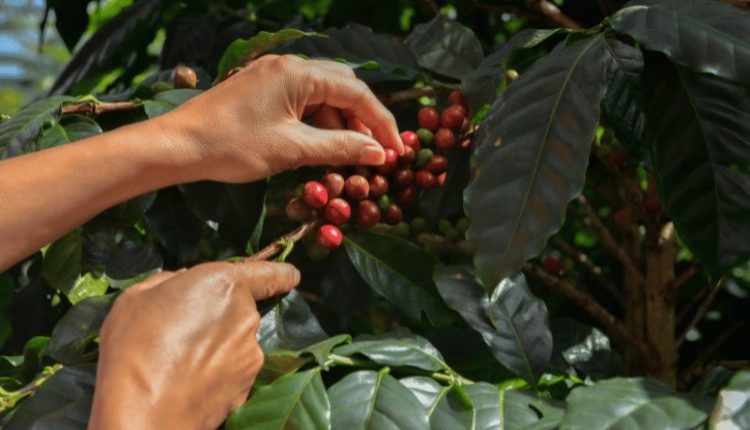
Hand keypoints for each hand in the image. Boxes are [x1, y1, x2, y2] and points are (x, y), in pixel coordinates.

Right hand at [88, 261, 300, 429]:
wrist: (140, 412)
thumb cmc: (134, 346)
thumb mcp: (139, 295)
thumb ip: (170, 281)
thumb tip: (183, 282)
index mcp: (225, 285)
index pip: (270, 274)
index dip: (281, 274)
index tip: (291, 276)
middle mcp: (247, 318)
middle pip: (242, 310)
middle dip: (220, 316)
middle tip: (182, 330)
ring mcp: (250, 356)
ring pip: (237, 343)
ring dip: (218, 347)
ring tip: (179, 362)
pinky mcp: (246, 388)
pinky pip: (233, 372)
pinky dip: (217, 374)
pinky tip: (187, 383)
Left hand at [158, 54, 402, 182]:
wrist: (177, 146)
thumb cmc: (233, 146)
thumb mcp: (293, 149)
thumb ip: (340, 148)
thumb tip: (378, 153)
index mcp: (299, 73)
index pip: (356, 92)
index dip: (381, 122)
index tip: (396, 151)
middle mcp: (289, 67)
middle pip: (342, 89)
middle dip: (362, 122)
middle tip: (375, 154)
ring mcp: (273, 77)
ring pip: (322, 97)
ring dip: (339, 126)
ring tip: (347, 159)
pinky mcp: (261, 91)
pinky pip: (301, 103)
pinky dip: (316, 125)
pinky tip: (319, 149)